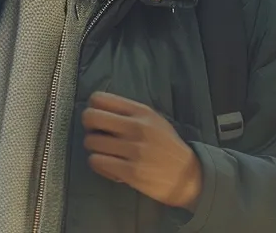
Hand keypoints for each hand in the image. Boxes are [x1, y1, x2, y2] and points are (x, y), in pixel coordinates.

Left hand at [81, 91, 203, 209]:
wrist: (187, 176)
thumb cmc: (167, 147)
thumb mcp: (155, 121)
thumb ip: (131, 114)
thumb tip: (99, 109)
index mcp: (142, 112)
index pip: (100, 99)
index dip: (93, 108)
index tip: (98, 117)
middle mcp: (137, 127)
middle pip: (91, 117)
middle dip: (88, 126)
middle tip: (96, 134)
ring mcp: (133, 150)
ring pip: (91, 142)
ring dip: (94, 148)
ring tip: (105, 152)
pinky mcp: (130, 171)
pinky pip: (97, 162)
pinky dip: (98, 164)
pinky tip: (108, 165)